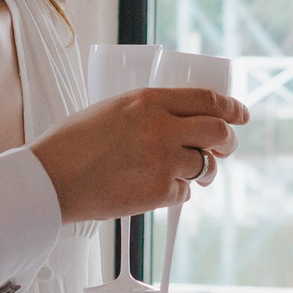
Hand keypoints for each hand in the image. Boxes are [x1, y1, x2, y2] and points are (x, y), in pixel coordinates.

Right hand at [31, 87, 248, 223]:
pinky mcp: (159, 192)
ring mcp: (163, 161)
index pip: (207, 100)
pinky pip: (183, 192)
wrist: (51, 179)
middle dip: (228, 142)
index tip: (240, 114)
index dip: (231, 107)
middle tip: (225, 148)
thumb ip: (147, 112)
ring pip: (203, 165)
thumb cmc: (73, 143)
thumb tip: (181, 123)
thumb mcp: (113, 109)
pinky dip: (176, 192)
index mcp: (149, 100)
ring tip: (184, 172)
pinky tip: (154, 189)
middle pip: (218, 132)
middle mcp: (162, 128)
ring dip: (200, 171)